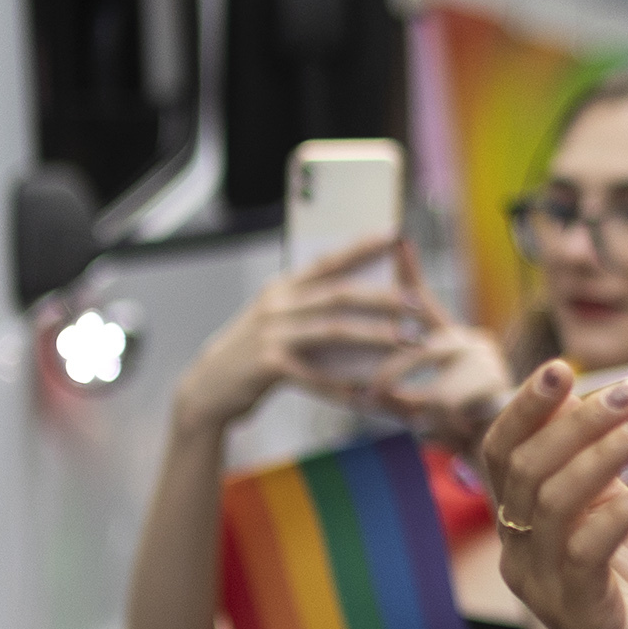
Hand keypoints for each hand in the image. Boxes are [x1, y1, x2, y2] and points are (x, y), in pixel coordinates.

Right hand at [171, 239, 426, 437]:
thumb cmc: (255, 352)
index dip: (362, 246)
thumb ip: (309, 306)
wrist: (209, 386)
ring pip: (334, 330)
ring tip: (407, 342)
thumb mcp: (277, 319)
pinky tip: (370, 394)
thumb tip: (360, 297)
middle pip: (339, 294)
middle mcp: (277, 304)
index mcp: (283, 287)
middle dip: (383, 297)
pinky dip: (345, 386)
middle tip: (418, 304)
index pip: (328, 260)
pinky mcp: (268, 365)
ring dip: (374, 336)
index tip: (395, 234)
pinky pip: (316, 376)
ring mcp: (272, 333)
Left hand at [363, 245, 517, 447]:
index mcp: (449, 341)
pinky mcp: (495, 382)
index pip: (424, 302)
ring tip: (433, 424)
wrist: (505, 456)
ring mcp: (486, 360)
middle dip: (389, 378)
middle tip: (371, 398)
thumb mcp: (414, 407)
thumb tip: (363, 394)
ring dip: (422, 412)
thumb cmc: (454, 430)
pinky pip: (450, 403)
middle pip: (416, 351)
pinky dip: (445, 423)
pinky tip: (460, 426)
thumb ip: (390, 396)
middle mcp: (470, 341)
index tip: (398, 238)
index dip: (410, 270)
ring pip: (433, 387)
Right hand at [479, 362, 627, 628]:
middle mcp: (522, 558)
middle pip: (529, 468)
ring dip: (609, 451)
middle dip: (578, 419)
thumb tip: (586, 396)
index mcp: (523, 530)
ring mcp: (547, 590)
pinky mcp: (583, 617)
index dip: (523, 408)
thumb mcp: (621, 521)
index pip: (501, 455)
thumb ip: (599, 472)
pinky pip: (590, 548)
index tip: (562, 365)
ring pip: (557, 500)